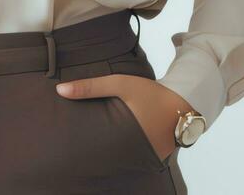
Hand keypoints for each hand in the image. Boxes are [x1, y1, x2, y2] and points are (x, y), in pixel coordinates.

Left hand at [55, 73, 191, 161]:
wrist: (183, 101)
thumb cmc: (151, 93)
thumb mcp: (121, 84)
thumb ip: (91, 87)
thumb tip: (60, 90)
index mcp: (128, 138)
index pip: (99, 152)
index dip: (84, 153)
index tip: (70, 151)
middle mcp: (138, 152)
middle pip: (108, 159)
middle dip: (95, 155)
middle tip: (76, 153)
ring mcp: (147, 158)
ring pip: (121, 160)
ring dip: (109, 155)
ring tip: (92, 152)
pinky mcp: (154, 157)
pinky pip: (134, 157)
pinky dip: (124, 153)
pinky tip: (113, 149)